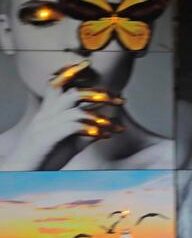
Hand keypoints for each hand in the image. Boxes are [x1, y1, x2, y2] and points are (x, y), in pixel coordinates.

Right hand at [2, 63, 122, 169]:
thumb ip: (86, 133)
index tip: (88, 64)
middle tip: (121, 101)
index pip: (57, 84)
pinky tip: (104, 137)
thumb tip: (107, 128)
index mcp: (48, 112)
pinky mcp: (47, 136)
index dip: (71, 72)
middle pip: (74, 93)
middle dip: (100, 94)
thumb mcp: (69, 143)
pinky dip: (92, 129)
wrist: (23, 174)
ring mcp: (45, 124)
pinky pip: (73, 125)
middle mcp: (46, 114)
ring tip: (114, 124)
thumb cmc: (46, 158)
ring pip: (75, 107)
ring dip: (100, 115)